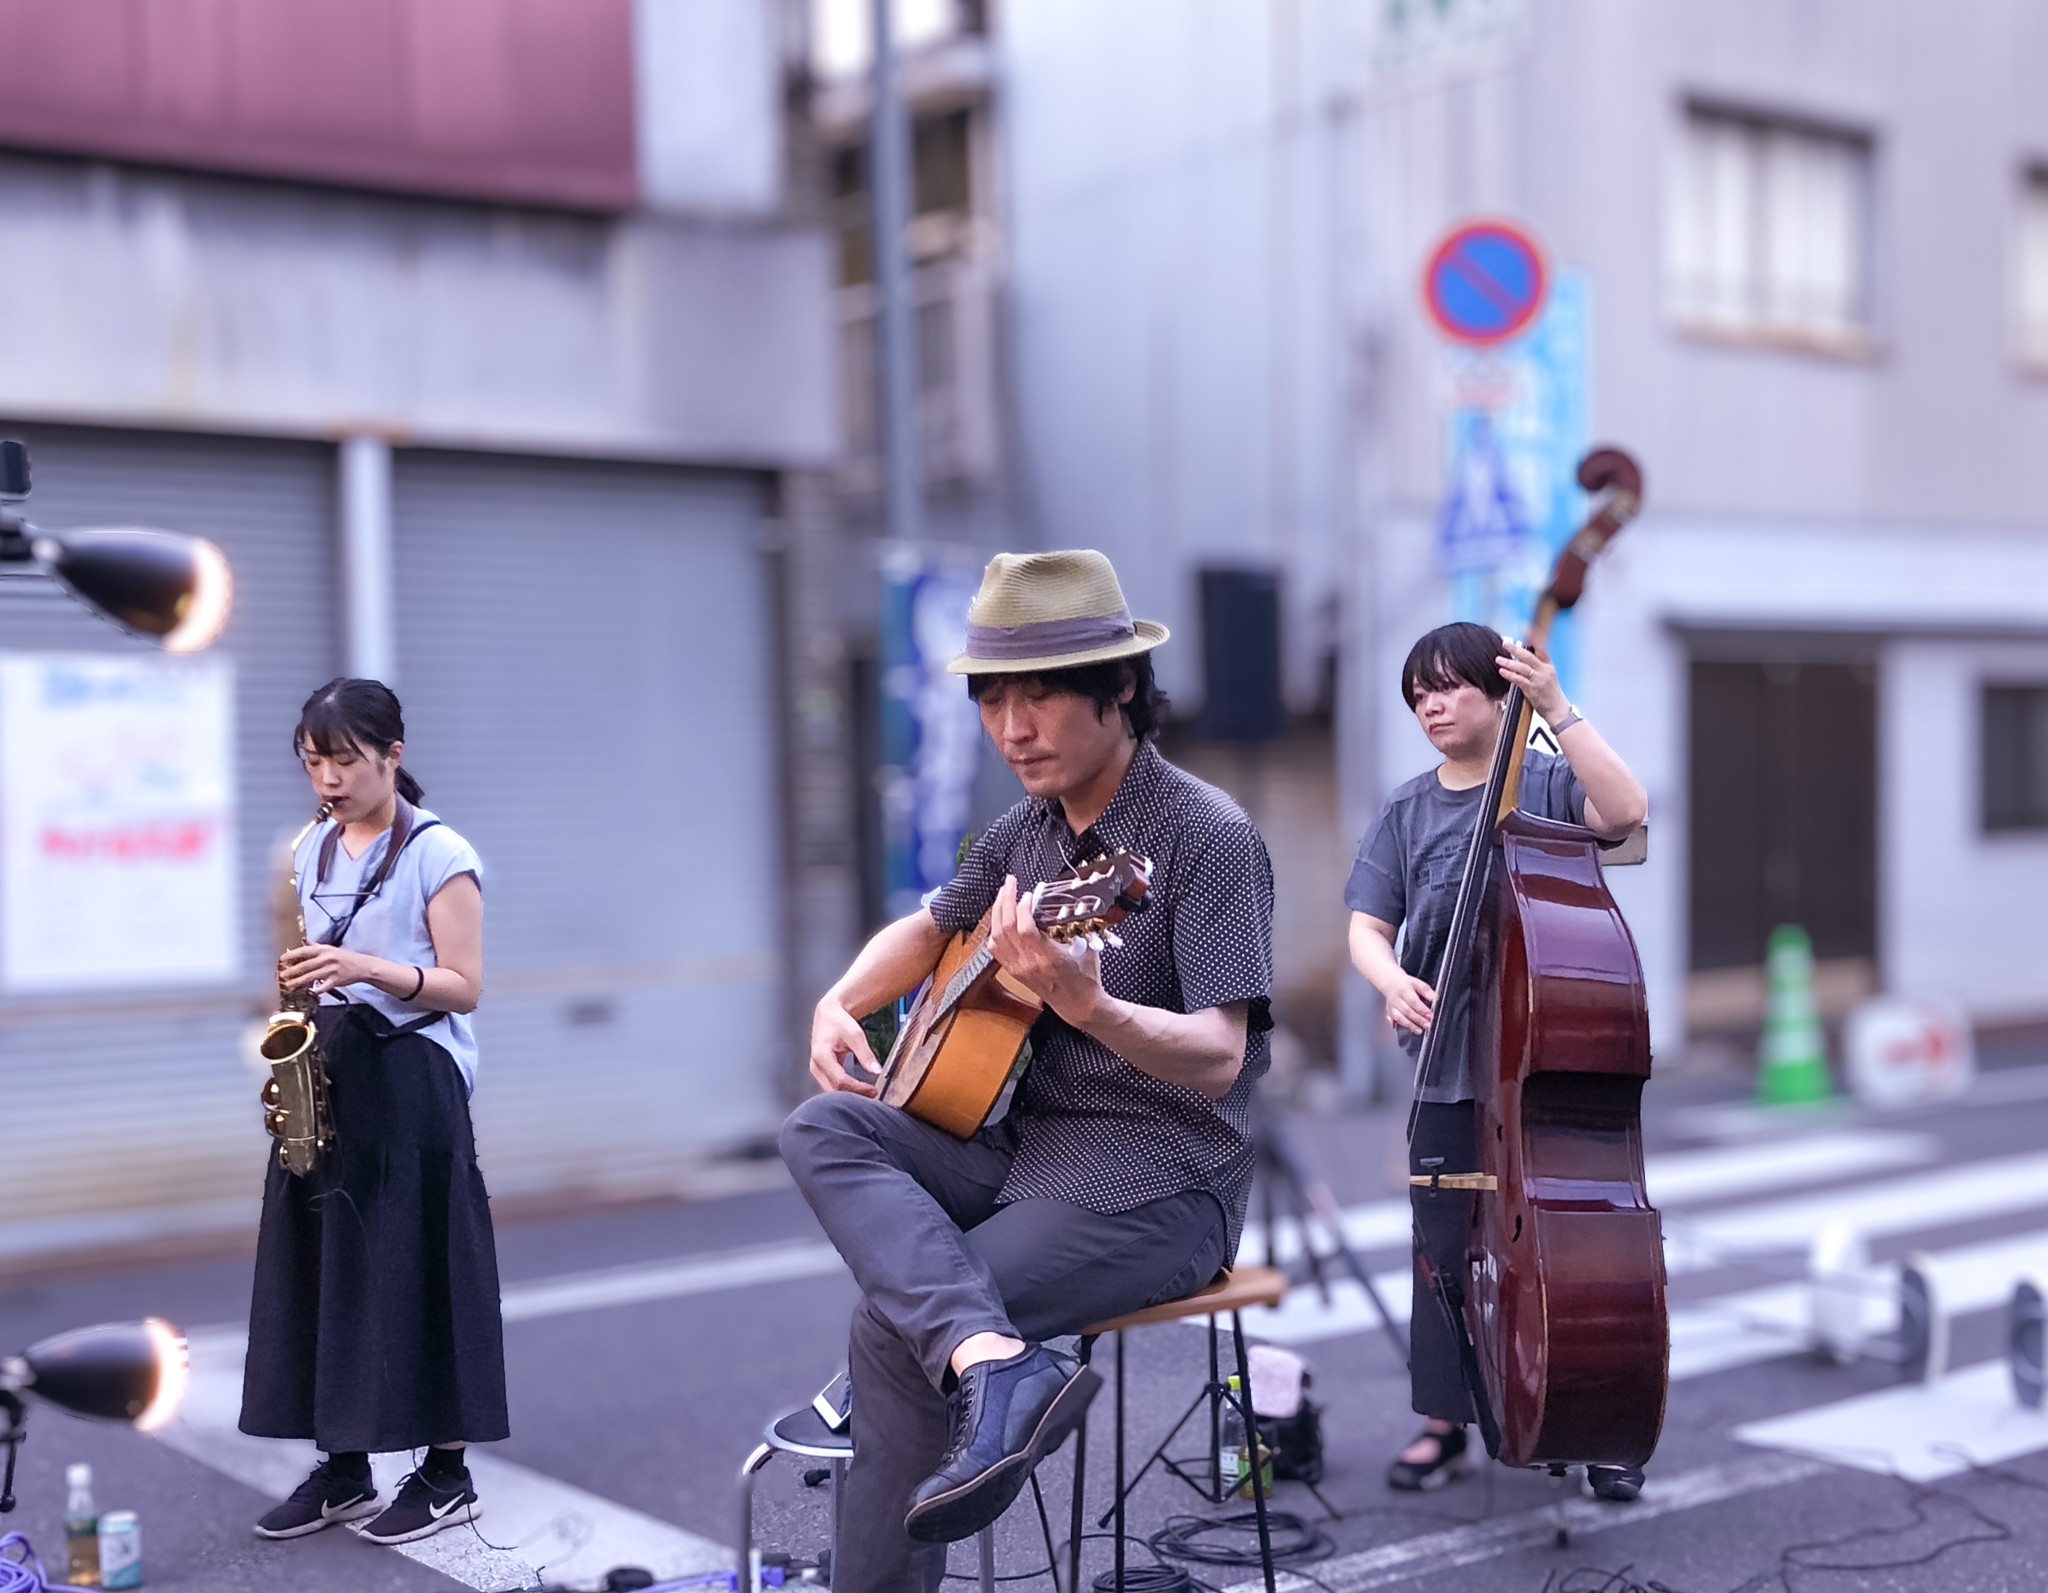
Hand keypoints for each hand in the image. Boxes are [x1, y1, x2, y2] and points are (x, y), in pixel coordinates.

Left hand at [279, 943, 374, 995]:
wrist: (363, 966)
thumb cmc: (346, 957)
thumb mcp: (332, 949)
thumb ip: (317, 946)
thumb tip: (305, 941)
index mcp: (324, 950)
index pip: (304, 951)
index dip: (291, 955)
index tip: (282, 959)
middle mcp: (326, 959)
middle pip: (305, 965)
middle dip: (292, 971)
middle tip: (282, 975)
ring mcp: (331, 970)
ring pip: (311, 977)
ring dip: (298, 981)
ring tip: (288, 985)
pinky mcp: (336, 981)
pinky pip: (323, 987)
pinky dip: (315, 990)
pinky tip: (308, 991)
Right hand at [809, 997, 879, 1096]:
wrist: (828, 1014)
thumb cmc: (839, 1021)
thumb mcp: (855, 1035)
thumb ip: (865, 1054)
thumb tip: (876, 1070)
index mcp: (821, 1056)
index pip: (840, 1080)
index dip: (858, 1088)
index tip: (873, 1090)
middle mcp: (816, 1065)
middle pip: (834, 1089)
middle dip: (854, 1094)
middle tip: (873, 1095)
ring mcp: (817, 1070)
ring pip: (832, 1090)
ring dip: (850, 1093)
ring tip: (868, 1093)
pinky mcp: (821, 1071)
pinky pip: (833, 1085)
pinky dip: (846, 1088)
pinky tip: (860, 1088)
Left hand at [986, 875, 1103, 1024]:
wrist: (1079, 1005)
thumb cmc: (1085, 978)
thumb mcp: (1085, 948)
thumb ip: (1073, 927)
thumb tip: (1065, 905)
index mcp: (1047, 957)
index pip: (1024, 928)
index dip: (1022, 907)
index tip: (1029, 894)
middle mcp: (1028, 963)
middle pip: (1005, 928)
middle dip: (1005, 901)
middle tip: (1010, 883)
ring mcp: (1018, 968)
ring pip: (996, 937)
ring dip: (997, 912)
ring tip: (1003, 895)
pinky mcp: (1014, 972)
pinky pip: (995, 949)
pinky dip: (995, 931)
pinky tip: (999, 919)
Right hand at [1380, 971, 1435, 1035]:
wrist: (1391, 983)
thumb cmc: (1406, 985)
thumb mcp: (1418, 983)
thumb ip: (1427, 991)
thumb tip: (1435, 999)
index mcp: (1404, 990)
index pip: (1413, 1001)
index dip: (1422, 1010)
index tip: (1430, 1016)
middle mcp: (1396, 999)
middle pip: (1407, 1011)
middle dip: (1418, 1020)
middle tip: (1427, 1025)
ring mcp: (1392, 1007)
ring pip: (1399, 1018)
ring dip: (1410, 1025)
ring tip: (1419, 1031)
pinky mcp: (1389, 1013)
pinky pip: (1394, 1021)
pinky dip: (1401, 1026)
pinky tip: (1409, 1030)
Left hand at [1497, 640, 1567, 722]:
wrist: (1557, 710)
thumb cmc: (1551, 695)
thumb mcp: (1548, 677)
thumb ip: (1538, 667)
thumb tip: (1523, 659)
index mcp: (1548, 667)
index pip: (1541, 649)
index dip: (1533, 638)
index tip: (1526, 629)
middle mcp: (1544, 671)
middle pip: (1529, 656)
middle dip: (1516, 649)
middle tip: (1505, 643)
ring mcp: (1538, 680)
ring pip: (1522, 667)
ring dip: (1509, 662)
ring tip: (1498, 659)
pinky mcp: (1532, 690)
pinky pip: (1519, 680)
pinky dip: (1510, 675)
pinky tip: (1502, 671)